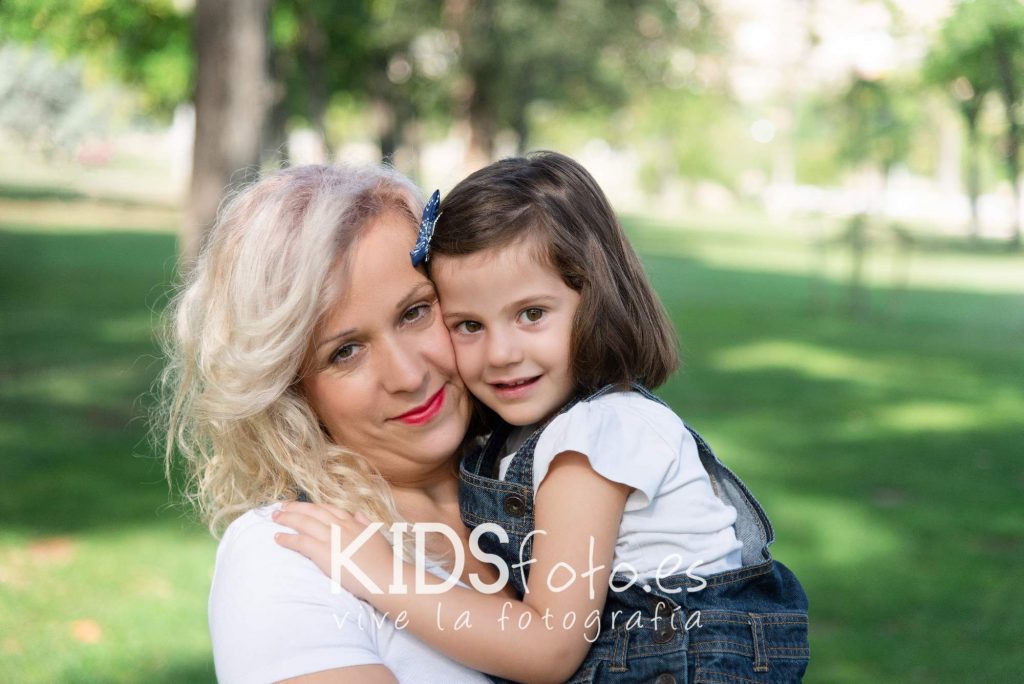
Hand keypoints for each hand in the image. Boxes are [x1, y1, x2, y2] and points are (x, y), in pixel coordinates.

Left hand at [273, 501, 395, 600]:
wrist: (384, 577)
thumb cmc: (383, 560)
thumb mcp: (376, 535)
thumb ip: (365, 523)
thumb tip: (358, 514)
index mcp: (352, 522)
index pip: (328, 509)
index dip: (312, 506)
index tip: (302, 505)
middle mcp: (340, 526)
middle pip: (312, 512)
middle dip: (295, 508)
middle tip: (281, 507)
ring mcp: (331, 538)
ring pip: (304, 523)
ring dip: (287, 519)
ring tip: (275, 518)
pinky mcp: (323, 553)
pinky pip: (300, 542)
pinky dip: (287, 538)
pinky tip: (277, 538)